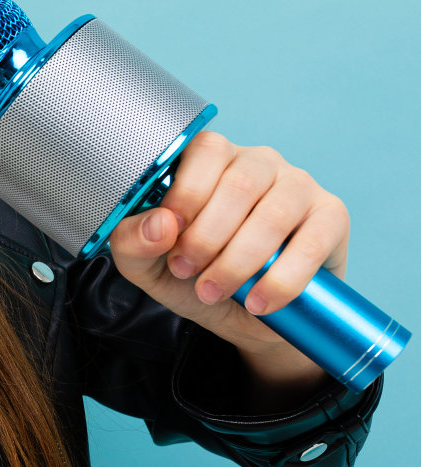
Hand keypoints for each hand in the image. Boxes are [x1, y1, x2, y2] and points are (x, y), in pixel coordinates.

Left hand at [104, 130, 348, 382]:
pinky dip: (280, 279)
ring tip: (213, 292)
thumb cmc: (193, 276)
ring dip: (238, 261)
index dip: (186, 193)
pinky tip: (258, 302)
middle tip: (187, 271)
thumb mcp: (148, 264)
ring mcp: (298, 185)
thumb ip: (134, 242)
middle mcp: (257, 163)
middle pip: (238, 184)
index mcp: (211, 161)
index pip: (205, 150)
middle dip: (206, 237)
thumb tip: (159, 224)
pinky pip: (311, 243)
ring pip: (273, 214)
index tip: (169, 237)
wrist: (243, 316)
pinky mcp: (331, 216)